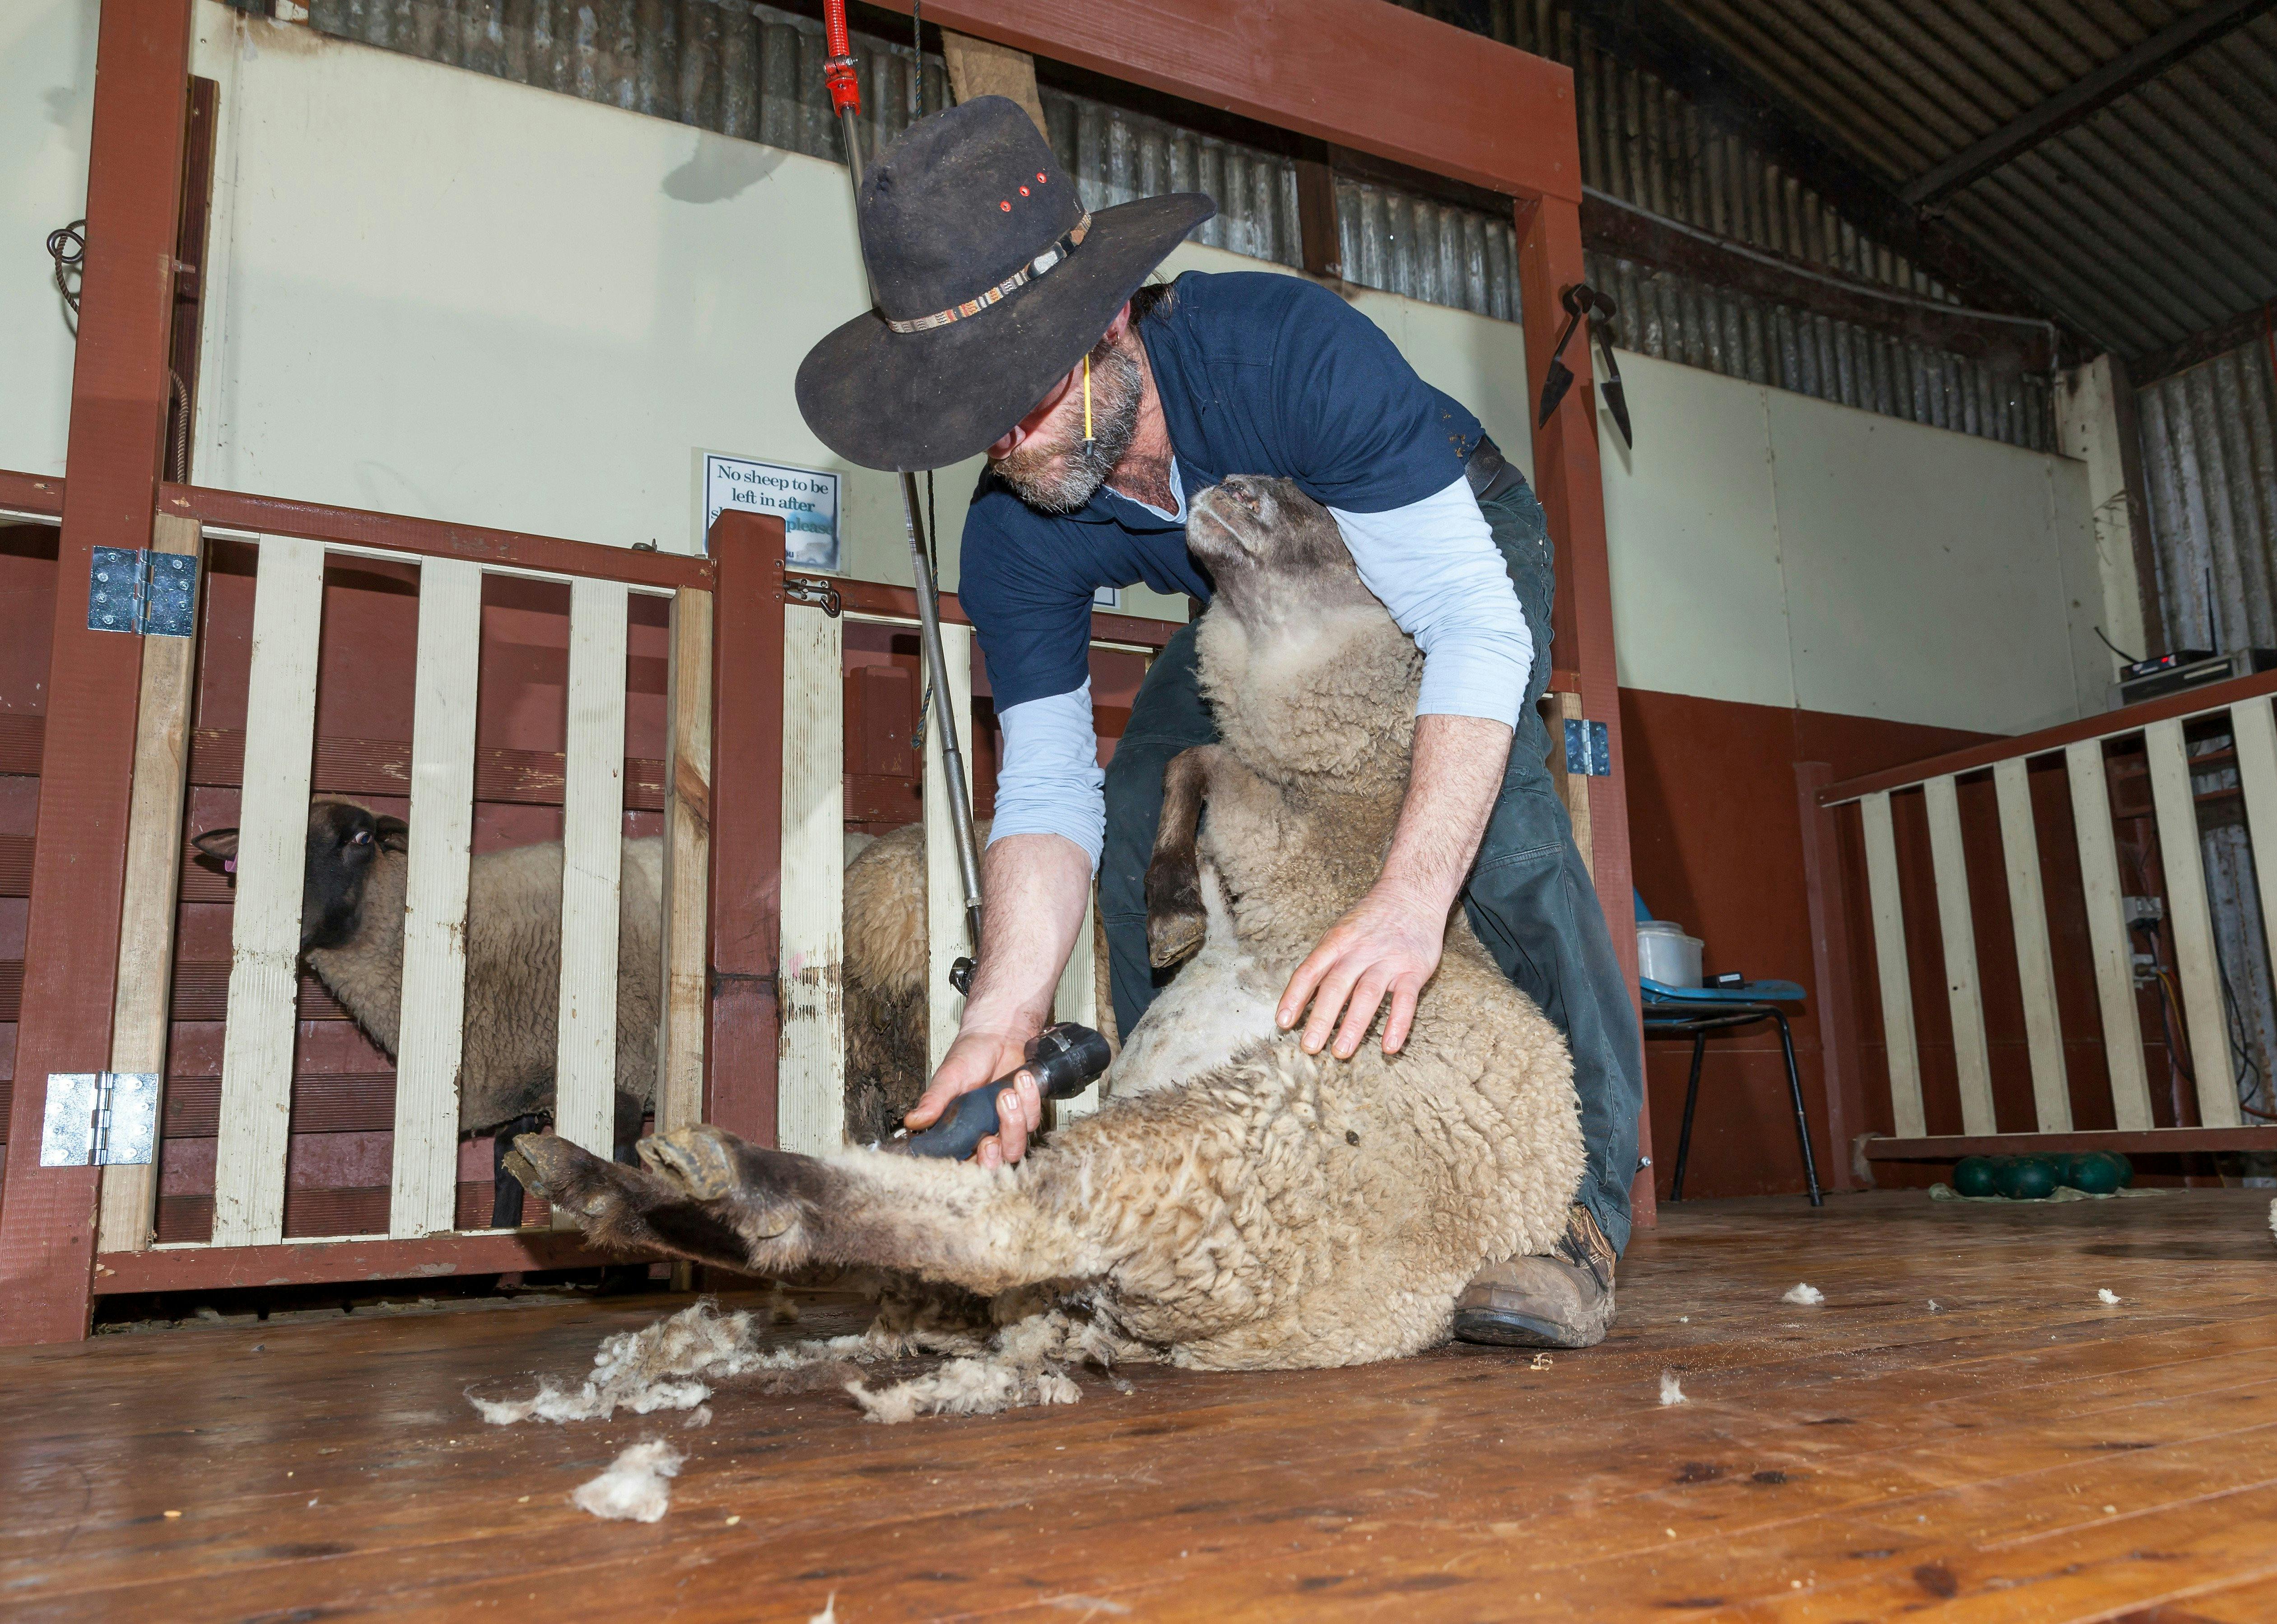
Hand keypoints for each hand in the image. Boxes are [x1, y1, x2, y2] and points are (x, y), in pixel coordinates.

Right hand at [906, 1024, 1043, 1167]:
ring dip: (1013, 1122)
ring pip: (1016, 1146)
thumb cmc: (970, 1055)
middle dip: (996, 1153)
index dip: (973, 1164)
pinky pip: (1033, 1119)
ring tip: (1006, 1093)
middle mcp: (984, 1133)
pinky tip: (1021, 1079)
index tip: (975, 1150)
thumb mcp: (948, 1078)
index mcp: (960, 1131)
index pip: (965, 1163)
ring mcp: (1007, 1124)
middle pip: (995, 1163)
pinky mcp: (1028, 1112)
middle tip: (990, 1138)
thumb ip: (934, 1101)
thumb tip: (913, 1121)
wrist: (997, 1033)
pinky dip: (1029, 1100)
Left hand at [1277, 882, 1444, 1057]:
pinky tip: (1389, 1047)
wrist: (1413, 894)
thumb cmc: (1371, 920)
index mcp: (1337, 941)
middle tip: (1309, 1047)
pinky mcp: (1414, 969)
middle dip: (1321, 1019)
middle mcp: (1360, 951)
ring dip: (1353, 1026)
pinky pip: (1405, 1001)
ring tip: (1340, 1051)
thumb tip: (1300, 998)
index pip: (1310, 970)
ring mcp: (1388, 960)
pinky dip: (1397, 1024)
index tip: (1283, 1022)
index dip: (1295, 997)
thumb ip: (1325, 962)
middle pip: (1336, 986)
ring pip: (1367, 995)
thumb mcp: (1341, 931)